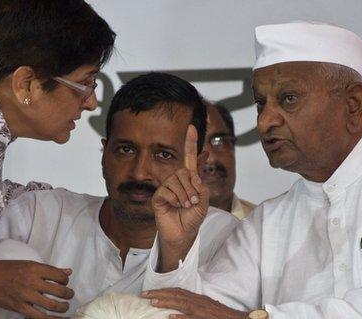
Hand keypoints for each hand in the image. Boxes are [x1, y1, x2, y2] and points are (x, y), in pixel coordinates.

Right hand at [0, 260, 73, 318]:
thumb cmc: (7, 269)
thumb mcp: (29, 263)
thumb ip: (49, 269)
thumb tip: (68, 271)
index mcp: (35, 268)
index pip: (58, 275)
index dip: (65, 280)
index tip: (65, 282)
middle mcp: (32, 281)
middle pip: (58, 290)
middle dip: (68, 294)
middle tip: (69, 295)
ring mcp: (26, 296)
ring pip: (52, 305)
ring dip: (63, 307)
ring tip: (65, 307)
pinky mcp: (20, 307)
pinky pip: (39, 316)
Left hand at [141, 288, 247, 318]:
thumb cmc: (219, 315)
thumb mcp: (203, 308)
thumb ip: (190, 307)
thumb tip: (174, 312)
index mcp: (196, 298)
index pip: (176, 291)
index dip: (162, 291)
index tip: (149, 293)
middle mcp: (197, 301)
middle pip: (176, 295)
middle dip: (159, 294)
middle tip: (144, 295)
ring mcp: (201, 310)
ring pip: (181, 304)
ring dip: (167, 302)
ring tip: (153, 302)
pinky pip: (192, 318)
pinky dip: (181, 317)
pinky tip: (171, 317)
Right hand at [151, 125, 208, 270]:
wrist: (183, 234)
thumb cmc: (193, 218)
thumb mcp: (203, 201)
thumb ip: (200, 186)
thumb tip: (192, 175)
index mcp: (189, 179)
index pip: (189, 157)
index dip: (190, 142)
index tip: (192, 127)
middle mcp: (176, 180)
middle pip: (185, 171)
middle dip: (192, 187)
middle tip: (193, 201)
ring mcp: (166, 187)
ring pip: (176, 180)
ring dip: (185, 195)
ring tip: (185, 206)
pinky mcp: (158, 196)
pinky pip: (167, 190)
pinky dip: (175, 199)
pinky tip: (175, 206)